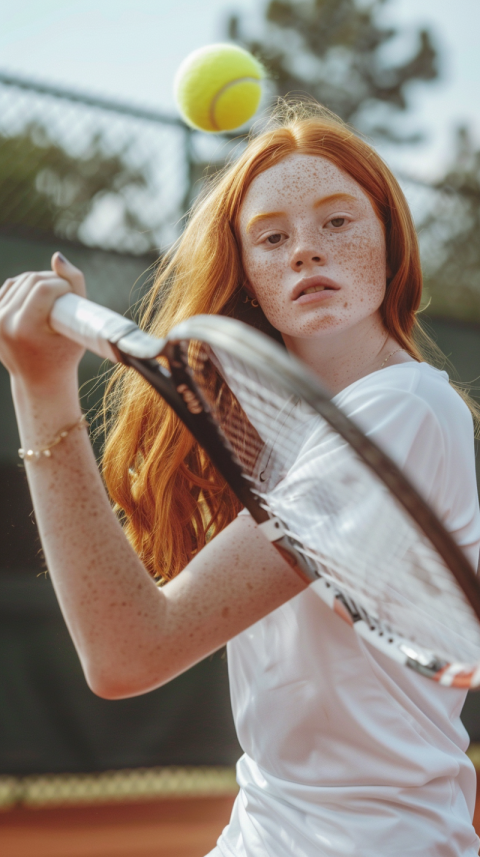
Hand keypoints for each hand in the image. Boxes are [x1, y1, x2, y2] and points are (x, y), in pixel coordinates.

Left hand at [0, 253, 86, 392]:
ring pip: (18, 281)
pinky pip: (8, 288)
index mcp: (24, 328)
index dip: (62, 284)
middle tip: (65, 294)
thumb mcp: (79, 326)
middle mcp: (4, 322)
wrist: (39, 380)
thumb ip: (74, 286)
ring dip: (38, 281)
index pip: (43, 287)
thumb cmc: (64, 356)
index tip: (72, 294)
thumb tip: (57, 256)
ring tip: (52, 295)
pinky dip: (23, 286)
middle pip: (30, 280)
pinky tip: (36, 295)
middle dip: (51, 280)